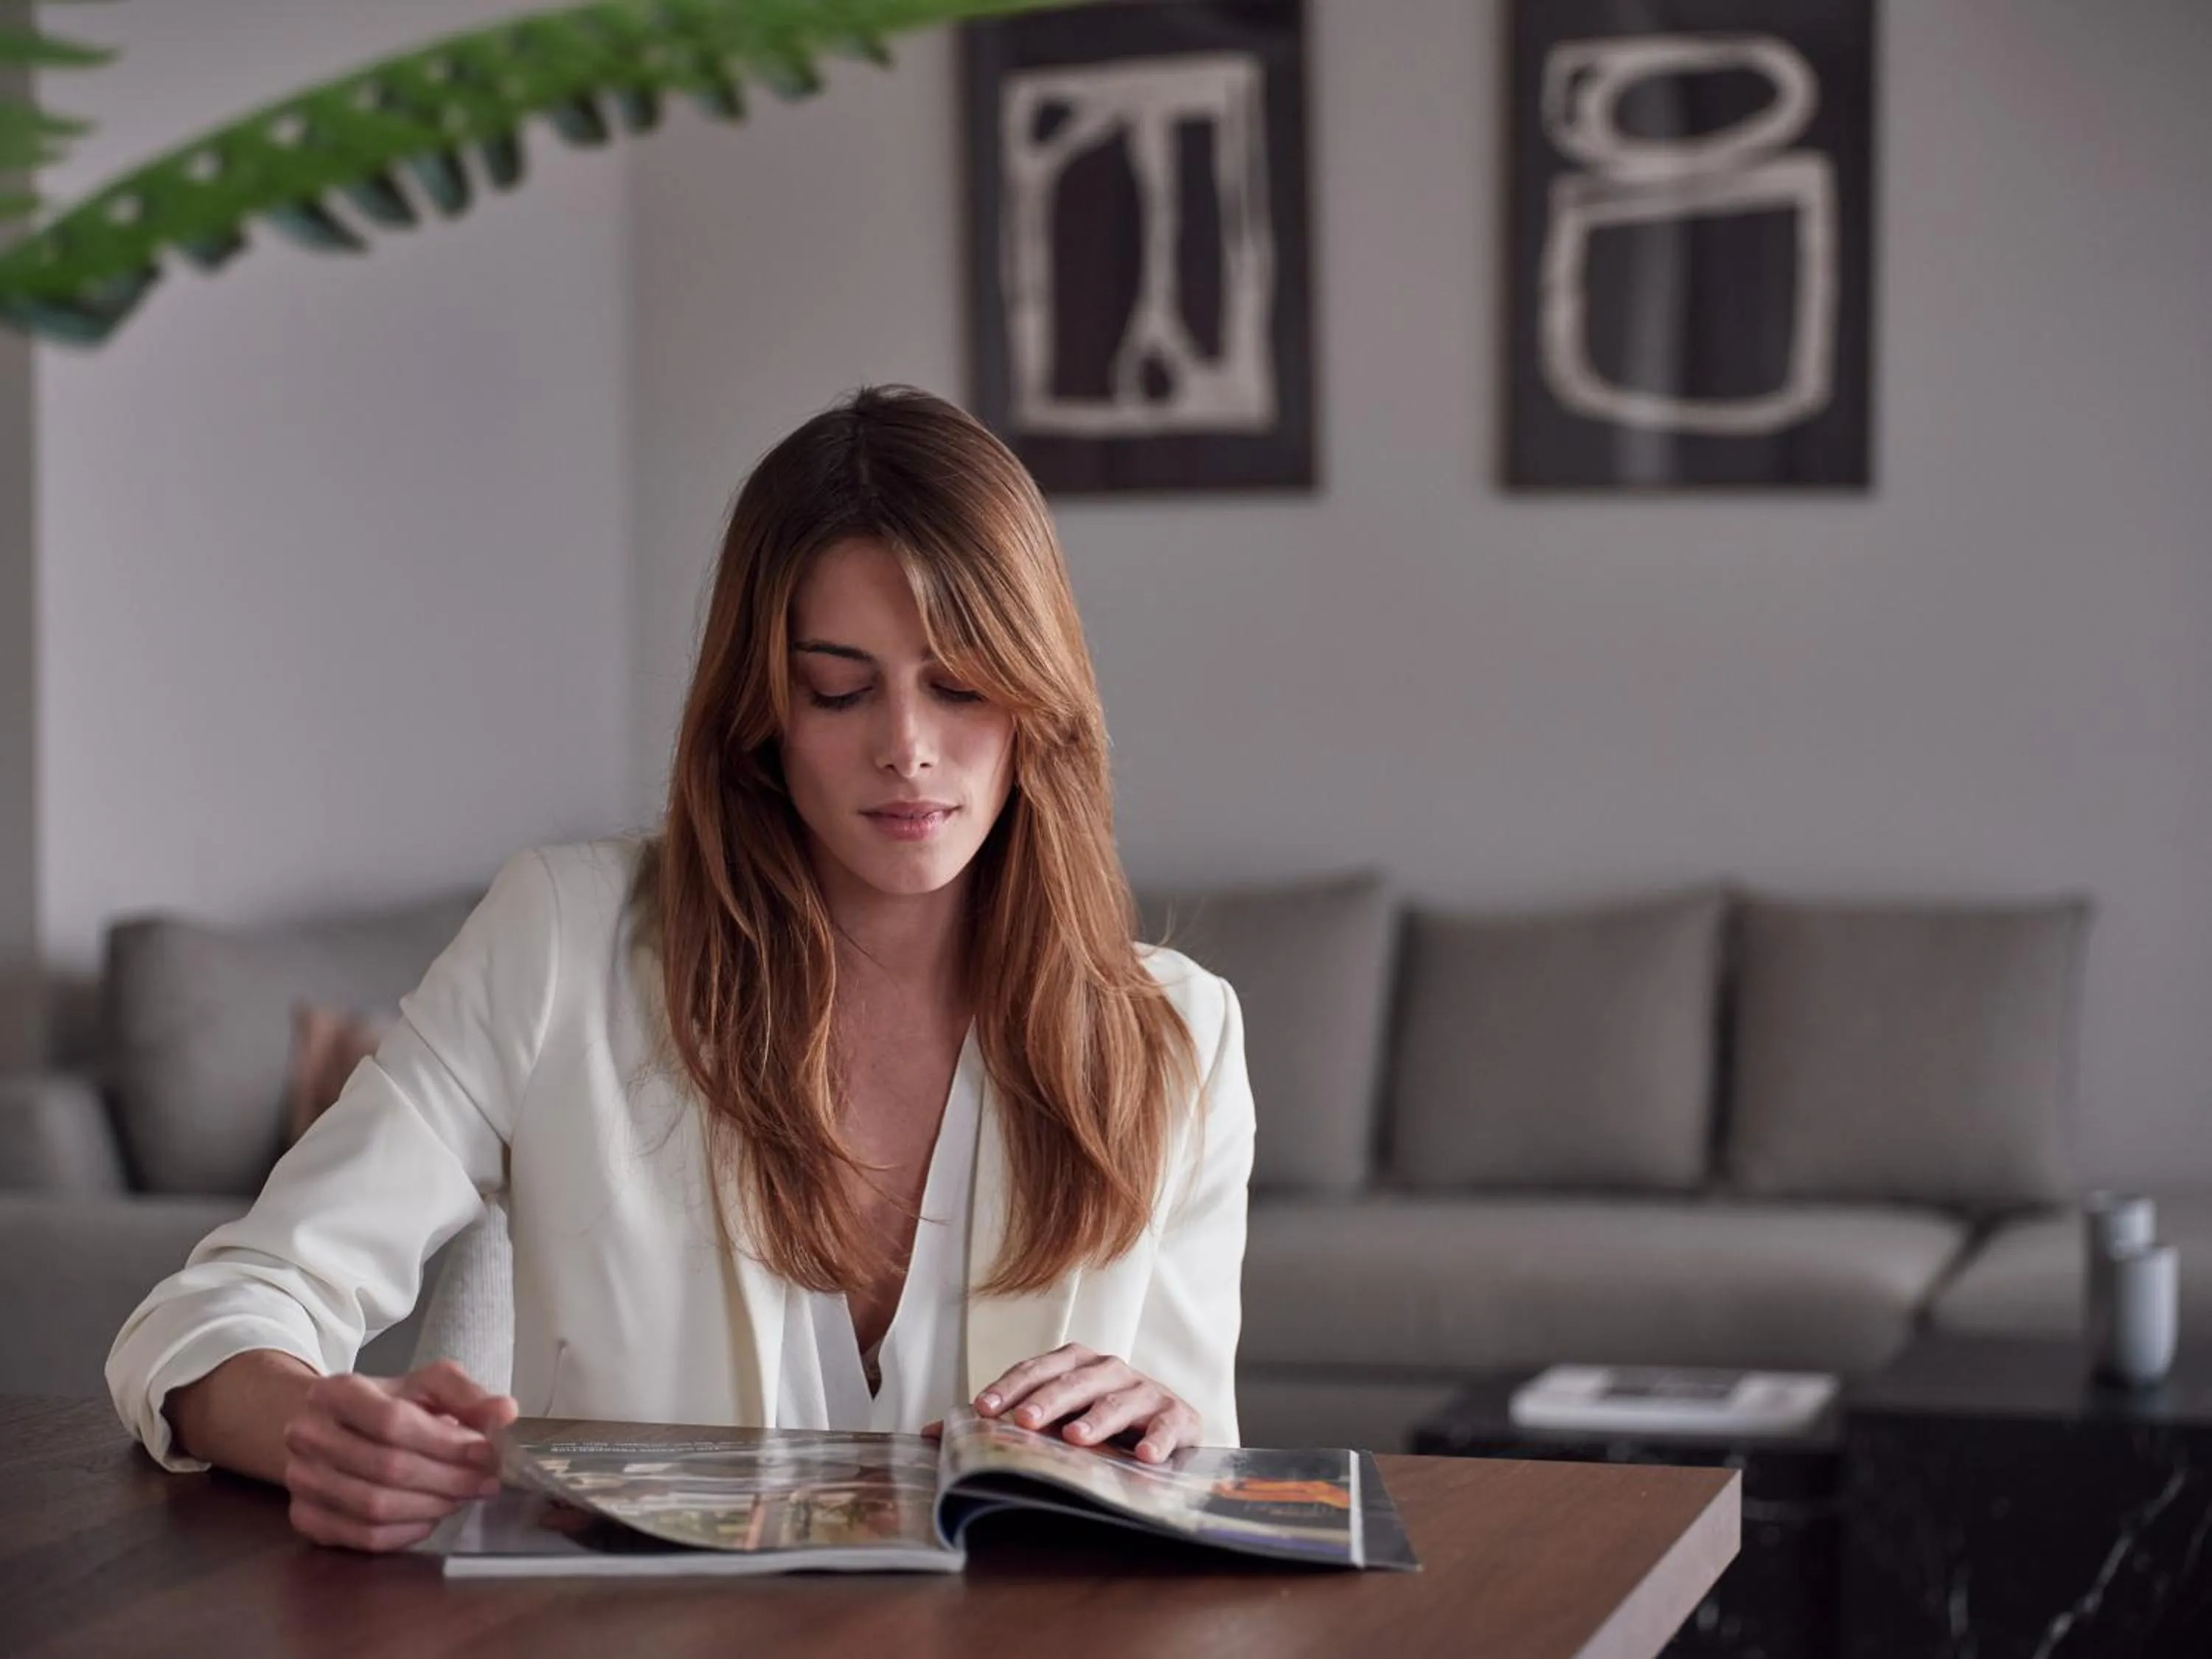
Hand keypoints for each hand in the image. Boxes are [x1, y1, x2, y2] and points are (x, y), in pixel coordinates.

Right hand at [280, 1360, 517, 1551]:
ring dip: (430, 1506)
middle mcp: (307, 1435)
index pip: (392, 1422)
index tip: (486, 1453)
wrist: (330, 1427)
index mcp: (336, 1391)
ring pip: (374, 1507)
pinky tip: (431, 1516)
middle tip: (484, 1483)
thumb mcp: (427, 1385)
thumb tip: (505, 1412)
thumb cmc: (387, 1404)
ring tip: (461, 1497)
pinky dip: (406, 1532)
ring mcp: (300, 1479)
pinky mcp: (304, 1517)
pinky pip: (363, 1537)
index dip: (445, 1443)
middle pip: (385, 1468)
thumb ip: (466, 1395)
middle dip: (446, 1479)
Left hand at [968, 1344, 1198, 1463]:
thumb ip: (998, 1421)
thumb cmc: (1098, 1419)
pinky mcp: (1177, 1416)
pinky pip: (1166, 1427)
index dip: (1010, 1387)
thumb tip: (929, 1434)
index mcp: (1074, 1363)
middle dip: (1047, 1400)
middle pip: (1074, 1380)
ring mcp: (1145, 1390)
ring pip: (1117, 1399)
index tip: (982, 1409)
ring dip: (1097, 1418)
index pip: (1037, 1369)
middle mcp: (1109, 1369)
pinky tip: (1146, 1457)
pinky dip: (1157, 1440)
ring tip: (1076, 1438)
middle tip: (1024, 1421)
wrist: (1167, 1425)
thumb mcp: (1053, 1416)